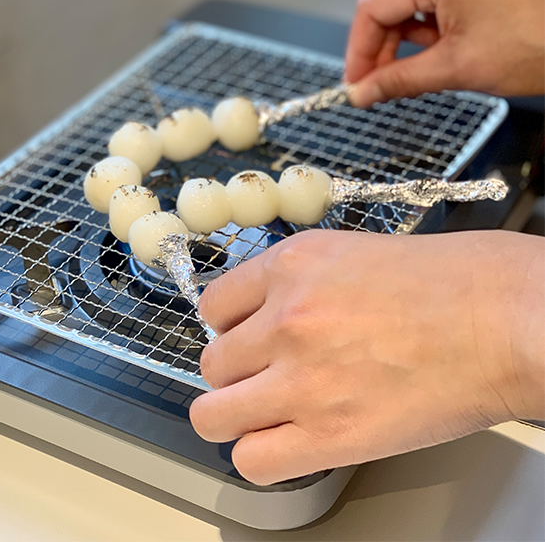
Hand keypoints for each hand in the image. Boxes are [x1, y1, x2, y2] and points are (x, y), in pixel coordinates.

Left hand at [189, 229, 544, 484]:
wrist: (501, 319)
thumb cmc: (450, 283)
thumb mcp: (357, 254)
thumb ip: (303, 283)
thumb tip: (268, 313)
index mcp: (293, 265)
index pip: (214, 304)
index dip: (230, 326)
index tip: (247, 337)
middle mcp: (285, 318)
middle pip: (212, 362)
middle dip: (237, 371)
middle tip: (267, 375)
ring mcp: (302, 378)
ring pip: (213, 414)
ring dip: (234, 416)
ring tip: (266, 413)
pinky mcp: (330, 434)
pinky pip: (252, 460)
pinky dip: (262, 455)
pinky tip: (290, 441)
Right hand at [346, 0, 544, 107]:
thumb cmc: (537, 46)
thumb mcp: (456, 70)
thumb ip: (399, 80)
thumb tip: (364, 92)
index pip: (374, 6)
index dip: (359, 48)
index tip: (356, 80)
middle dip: (375, 43)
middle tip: (372, 81)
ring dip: (397, 37)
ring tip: (399, 74)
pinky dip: (420, 27)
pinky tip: (423, 54)